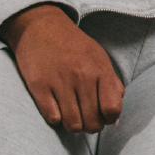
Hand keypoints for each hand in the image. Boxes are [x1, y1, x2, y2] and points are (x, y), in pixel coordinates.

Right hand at [0, 3, 123, 133]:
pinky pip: (52, 118)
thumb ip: (112, 85)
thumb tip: (115, 118)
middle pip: (92, 121)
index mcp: (100, 69)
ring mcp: (60, 82)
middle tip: (87, 119)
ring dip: (74, 126)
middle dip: (91, 126)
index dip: (110, 119)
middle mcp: (82, 77)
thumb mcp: (100, 58)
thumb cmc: (74, 46)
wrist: (41, 27)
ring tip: (73, 116)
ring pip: (72, 124)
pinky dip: (56, 119)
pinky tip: (57, 109)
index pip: (112, 108)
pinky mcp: (39, 87)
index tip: (104, 116)